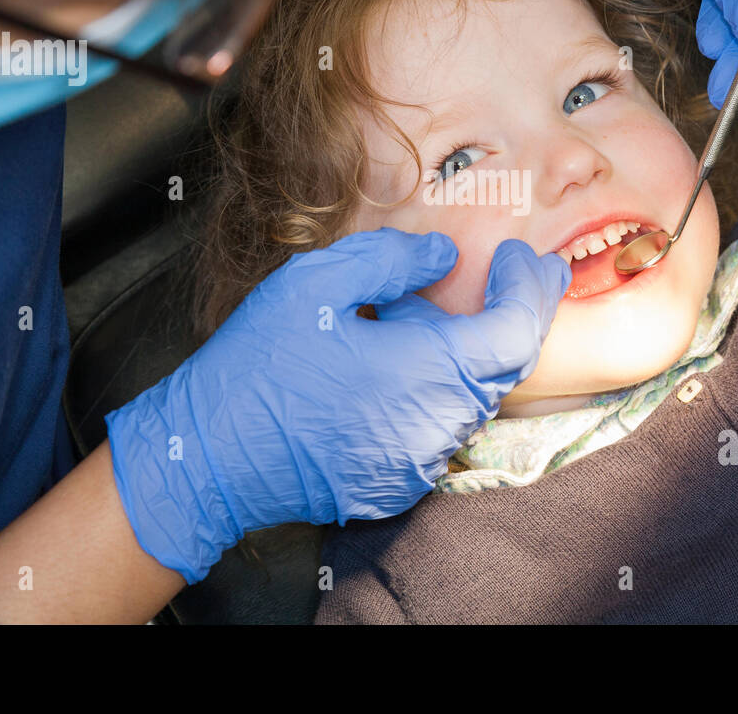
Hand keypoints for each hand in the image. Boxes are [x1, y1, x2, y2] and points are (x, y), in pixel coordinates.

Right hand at [105, 228, 569, 581]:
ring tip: (421, 314)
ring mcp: (419, 463)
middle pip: (505, 366)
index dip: (530, 288)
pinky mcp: (396, 483)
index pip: (518, 332)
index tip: (519, 255)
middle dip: (516, 314)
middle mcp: (438, 427)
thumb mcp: (315, 284)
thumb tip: (444, 257)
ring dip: (467, 351)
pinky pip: (437, 427)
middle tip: (519, 272)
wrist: (206, 459)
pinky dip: (436, 388)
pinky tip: (397, 362)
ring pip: (472, 397)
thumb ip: (392, 262)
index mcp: (429, 374)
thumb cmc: (256, 368)